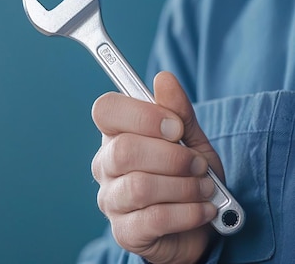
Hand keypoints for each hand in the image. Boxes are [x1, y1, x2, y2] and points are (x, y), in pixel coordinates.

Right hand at [90, 71, 224, 262]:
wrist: (198, 227)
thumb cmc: (187, 177)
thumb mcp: (191, 140)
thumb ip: (178, 112)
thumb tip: (163, 79)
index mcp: (115, 135)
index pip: (105, 110)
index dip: (142, 115)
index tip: (174, 127)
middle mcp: (105, 166)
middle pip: (124, 150)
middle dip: (173, 156)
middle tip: (198, 163)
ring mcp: (111, 201)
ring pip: (140, 186)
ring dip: (184, 187)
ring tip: (205, 189)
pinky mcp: (125, 232)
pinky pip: (154, 219)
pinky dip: (188, 213)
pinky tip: (203, 211)